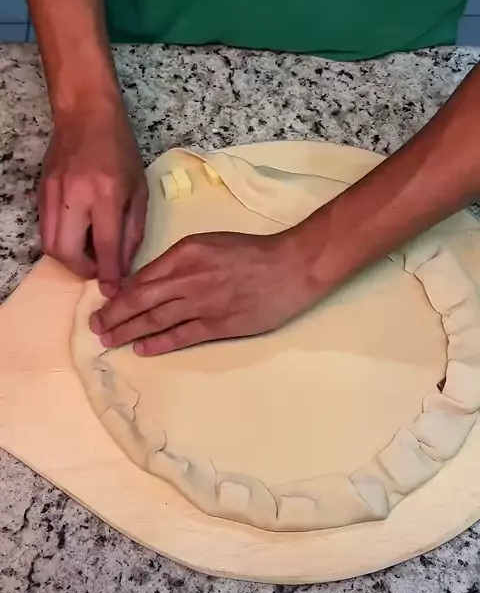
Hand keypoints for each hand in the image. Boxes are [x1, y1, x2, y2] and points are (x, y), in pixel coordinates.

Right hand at [39, 104, 147, 295]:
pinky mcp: (41, 192)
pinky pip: (45, 229)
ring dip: (69, 258)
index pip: (105, 245)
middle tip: (99, 268)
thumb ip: (132, 230)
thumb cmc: (120, 150)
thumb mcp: (139, 189)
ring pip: (50, 245)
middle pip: (66, 252)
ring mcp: (53, 194)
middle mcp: (76, 196)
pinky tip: (77, 235)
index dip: (109, 274)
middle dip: (83, 270)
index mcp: (107, 194)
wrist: (85, 114)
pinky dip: (61, 241)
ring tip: (89, 253)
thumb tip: (125, 265)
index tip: (112, 291)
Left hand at [90, 229, 319, 354]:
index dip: (119, 295)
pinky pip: (181, 336)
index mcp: (184, 254)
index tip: (104, 305)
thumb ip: (179, 261)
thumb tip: (150, 281)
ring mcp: (202, 303)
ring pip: (156, 320)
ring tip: (110, 341)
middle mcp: (188, 278)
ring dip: (129, 332)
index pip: (141, 278)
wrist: (289, 266)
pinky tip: (142, 349)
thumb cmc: (250, 251)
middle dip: (114, 316)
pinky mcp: (218, 324)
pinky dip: (159, 343)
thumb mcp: (208, 243)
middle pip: (140, 300)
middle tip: (95, 328)